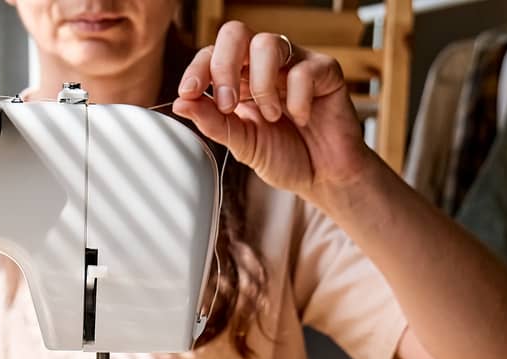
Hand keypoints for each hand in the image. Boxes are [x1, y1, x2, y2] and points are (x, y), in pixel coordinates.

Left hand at [172, 22, 372, 199]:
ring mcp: (295, 63)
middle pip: (235, 33)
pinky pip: (303, 70)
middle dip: (224, 67)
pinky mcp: (325, 71)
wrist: (324, 177)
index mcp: (240, 80)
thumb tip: (181, 104)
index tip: (188, 92)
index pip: (211, 54)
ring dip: (262, 85)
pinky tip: (302, 118)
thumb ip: (214, 123)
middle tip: (228, 104)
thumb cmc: (286, 157)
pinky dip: (297, 100)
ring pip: (268, 44)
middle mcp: (265, 65)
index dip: (198, 69)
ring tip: (271, 116)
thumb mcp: (242, 144)